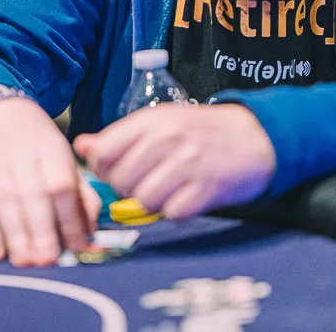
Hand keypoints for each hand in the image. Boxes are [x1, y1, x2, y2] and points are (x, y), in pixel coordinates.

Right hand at [0, 97, 99, 265]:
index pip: (63, 188)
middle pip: (34, 199)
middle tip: (48, 260)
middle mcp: (22, 160)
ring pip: (6, 208)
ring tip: (26, 261)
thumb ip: (79, 193)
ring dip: (17, 239)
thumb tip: (90, 231)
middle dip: (42, 233)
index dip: (70, 220)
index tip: (76, 246)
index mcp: (51, 152)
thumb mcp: (61, 154)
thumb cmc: (32, 139)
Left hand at [74, 104, 276, 217]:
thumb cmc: (199, 130)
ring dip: (151, 201)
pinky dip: (175, 210)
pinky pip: (172, 213)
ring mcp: (188, 164)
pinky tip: (184, 196)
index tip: (114, 168)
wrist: (254, 137)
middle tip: (144, 181)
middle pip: (121, 181)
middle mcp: (168, 139)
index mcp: (151, 120)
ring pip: (144, 200)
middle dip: (127, 188)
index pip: (104, 152)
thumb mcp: (159, 122)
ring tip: (165, 189)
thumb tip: (81, 145)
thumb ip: (119, 136)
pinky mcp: (206, 189)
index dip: (102, 167)